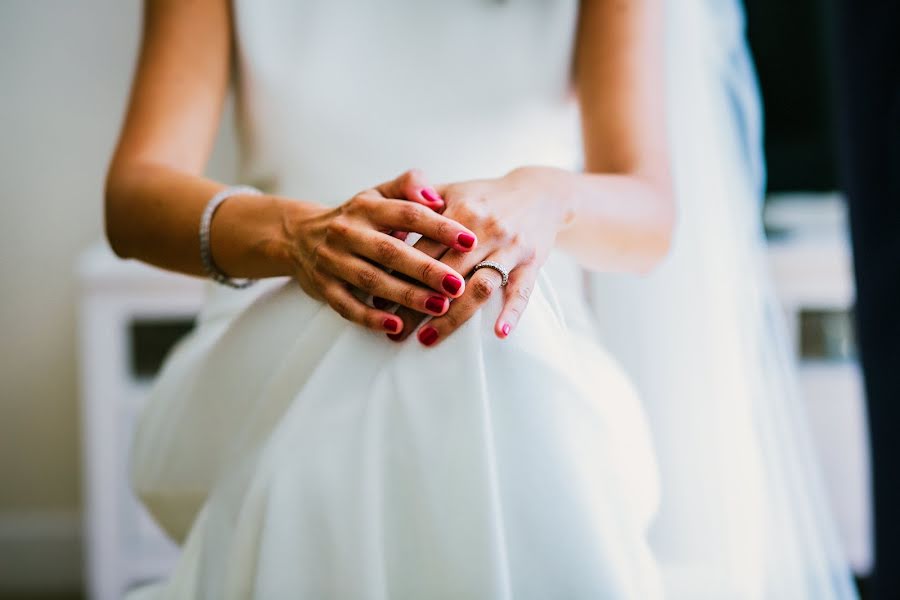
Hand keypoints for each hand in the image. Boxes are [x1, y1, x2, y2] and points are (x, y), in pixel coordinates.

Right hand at [283, 171, 478, 333]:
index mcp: (367, 207)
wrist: (297, 236)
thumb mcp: (377, 194)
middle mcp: (348, 232)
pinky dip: (371, 317)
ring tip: (439, 307)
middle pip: (391, 251)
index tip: (470, 239)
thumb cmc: (355, 217)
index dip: (440, 226)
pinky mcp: (323, 287)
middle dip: (426, 269)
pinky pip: (347, 306)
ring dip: (406, 296)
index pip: (408, 213)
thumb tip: (435, 196)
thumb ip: (408, 186)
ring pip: (372, 280)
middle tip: (457, 284)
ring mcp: (333, 261)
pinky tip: (396, 325)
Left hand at [388, 167, 575, 345]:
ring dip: (453, 316)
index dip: (398, 277)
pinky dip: (512, 312)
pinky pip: (523, 291)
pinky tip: (499, 333)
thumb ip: (418, 202)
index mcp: (461, 213)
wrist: (540, 192)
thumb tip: (385, 226)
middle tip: (395, 331)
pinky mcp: (532, 263)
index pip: (423, 250)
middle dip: (417, 305)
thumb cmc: (486, 196)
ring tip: (427, 338)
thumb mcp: (453, 190)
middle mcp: (485, 231)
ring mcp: (510, 249)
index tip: (378, 302)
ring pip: (479, 286)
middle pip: (445, 274)